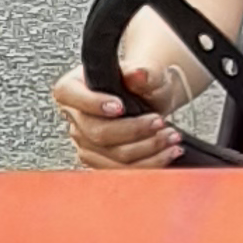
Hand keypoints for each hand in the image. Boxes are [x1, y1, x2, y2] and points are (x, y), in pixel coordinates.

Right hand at [53, 56, 192, 168]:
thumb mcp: (145, 72)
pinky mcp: (100, 162)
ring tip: (171, 136)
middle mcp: (74, 118)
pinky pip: (124, 171)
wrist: (149, 100)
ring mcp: (85, 144)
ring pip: (114, 156)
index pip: (72, 96)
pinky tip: (167, 152)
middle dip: (134, 130)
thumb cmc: (140, 84)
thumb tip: (138, 74)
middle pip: (98, 133)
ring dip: (148, 149)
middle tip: (159, 121)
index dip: (95, 104)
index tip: (121, 106)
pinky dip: (151, 163)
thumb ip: (143, 72)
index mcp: (72, 88)